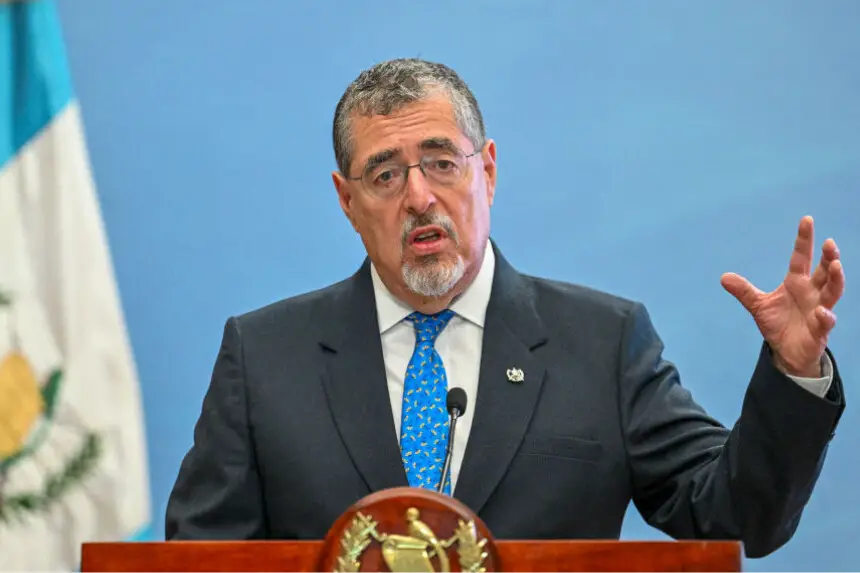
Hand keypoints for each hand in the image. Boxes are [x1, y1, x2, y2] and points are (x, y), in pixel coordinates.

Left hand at [720, 216, 844, 377]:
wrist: (786, 351)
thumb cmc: (778, 324)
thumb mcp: (758, 305)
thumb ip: (744, 291)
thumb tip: (724, 277)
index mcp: (796, 283)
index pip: (801, 257)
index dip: (804, 240)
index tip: (806, 220)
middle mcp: (811, 293)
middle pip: (825, 271)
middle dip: (829, 257)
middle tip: (829, 243)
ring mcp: (819, 310)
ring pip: (833, 292)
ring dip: (836, 279)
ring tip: (835, 266)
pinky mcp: (820, 330)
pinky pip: (825, 321)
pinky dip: (825, 316)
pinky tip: (821, 311)